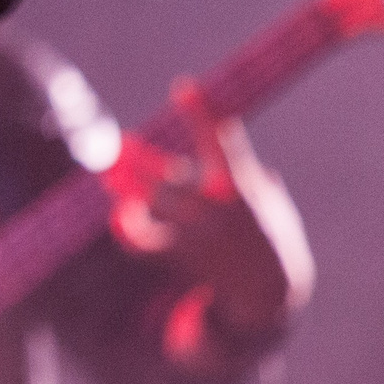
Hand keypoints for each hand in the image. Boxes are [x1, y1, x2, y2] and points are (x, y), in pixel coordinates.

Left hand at [111, 80, 315, 367]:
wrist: (273, 297)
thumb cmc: (275, 246)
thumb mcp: (276, 210)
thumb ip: (261, 187)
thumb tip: (265, 172)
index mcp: (243, 187)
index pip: (222, 142)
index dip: (202, 114)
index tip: (184, 86)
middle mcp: (219, 207)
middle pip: (169, 174)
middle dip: (140, 159)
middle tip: (118, 143)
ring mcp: (200, 233)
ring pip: (154, 201)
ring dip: (128, 185)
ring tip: (107, 172)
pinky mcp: (185, 256)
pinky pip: (147, 240)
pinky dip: (129, 228)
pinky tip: (117, 216)